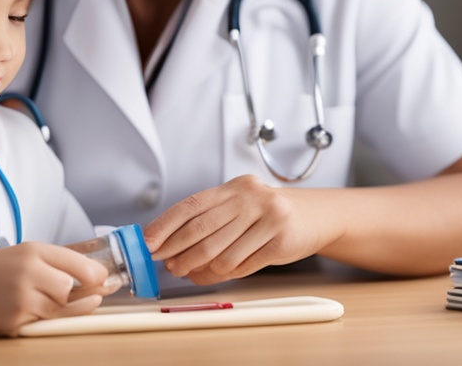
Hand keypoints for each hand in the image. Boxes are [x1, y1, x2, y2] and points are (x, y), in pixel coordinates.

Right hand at [0, 242, 116, 335]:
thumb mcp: (29, 252)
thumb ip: (63, 262)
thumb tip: (101, 280)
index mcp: (34, 251)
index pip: (82, 267)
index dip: (97, 277)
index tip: (102, 281)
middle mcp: (28, 274)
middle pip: (71, 290)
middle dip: (69, 293)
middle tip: (52, 288)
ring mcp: (20, 300)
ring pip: (59, 310)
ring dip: (54, 306)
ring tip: (32, 296)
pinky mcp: (14, 323)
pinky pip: (42, 325)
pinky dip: (37, 318)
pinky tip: (19, 306)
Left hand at [143, 175, 328, 284]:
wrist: (314, 215)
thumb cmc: (267, 213)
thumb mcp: (239, 205)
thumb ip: (209, 220)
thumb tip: (169, 245)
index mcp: (233, 188)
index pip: (190, 206)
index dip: (164, 226)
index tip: (147, 243)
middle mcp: (250, 198)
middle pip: (201, 230)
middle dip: (178, 251)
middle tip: (167, 265)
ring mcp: (268, 218)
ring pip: (221, 253)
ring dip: (199, 268)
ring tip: (189, 273)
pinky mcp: (281, 241)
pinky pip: (242, 264)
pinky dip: (224, 274)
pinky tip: (215, 274)